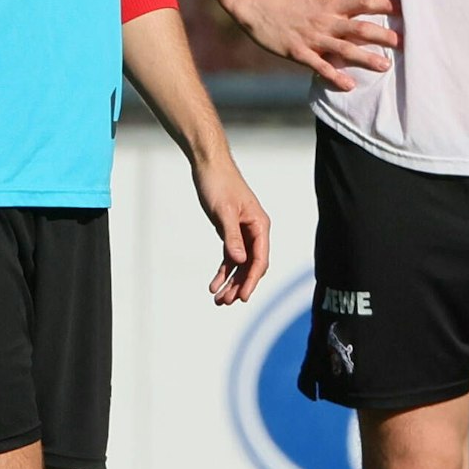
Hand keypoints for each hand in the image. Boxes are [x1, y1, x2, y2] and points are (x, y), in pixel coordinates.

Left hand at [191, 154, 270, 304]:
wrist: (208, 165)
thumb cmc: (219, 183)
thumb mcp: (224, 211)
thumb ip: (231, 236)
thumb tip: (240, 260)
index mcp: (259, 225)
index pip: (260, 259)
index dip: (252, 279)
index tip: (242, 297)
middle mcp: (255, 231)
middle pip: (252, 265)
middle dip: (240, 285)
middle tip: (226, 302)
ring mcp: (243, 232)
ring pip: (241, 264)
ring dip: (231, 281)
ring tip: (219, 300)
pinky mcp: (230, 232)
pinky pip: (230, 256)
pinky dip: (223, 271)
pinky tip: (214, 284)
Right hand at [211, 0, 398, 90]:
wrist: (254, 3)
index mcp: (329, 3)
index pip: (363, 2)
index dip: (385, 5)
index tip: (404, 10)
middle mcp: (325, 20)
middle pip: (361, 27)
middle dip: (384, 35)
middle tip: (404, 43)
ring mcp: (312, 37)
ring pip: (345, 49)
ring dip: (367, 58)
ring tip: (385, 66)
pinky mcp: (298, 52)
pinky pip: (319, 66)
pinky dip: (335, 76)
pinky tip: (349, 85)